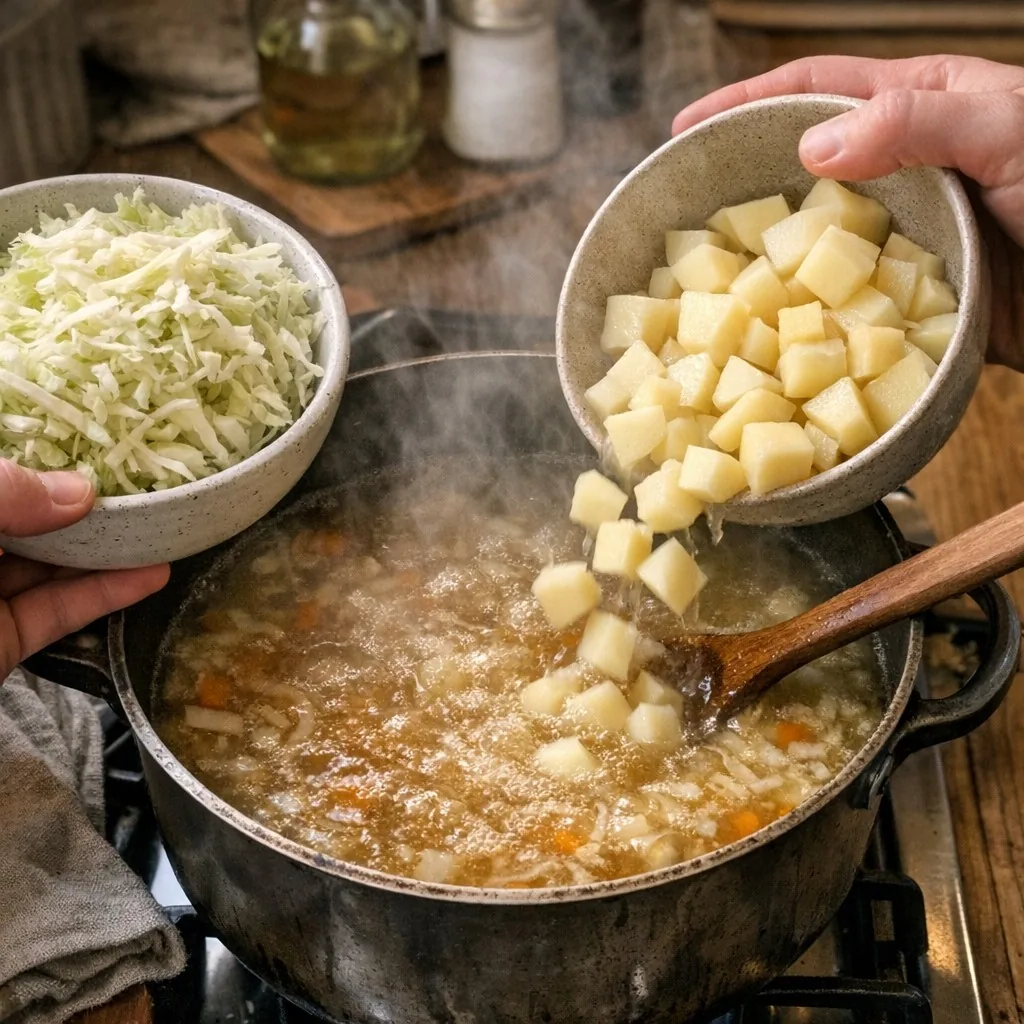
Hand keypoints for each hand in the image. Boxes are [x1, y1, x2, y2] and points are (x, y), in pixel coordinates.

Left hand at [0, 462, 168, 681]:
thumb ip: (8, 493)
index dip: (53, 460)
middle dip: (90, 508)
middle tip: (147, 490)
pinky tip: (152, 575)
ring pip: (54, 567)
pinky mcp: (3, 643)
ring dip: (110, 552)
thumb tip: (82, 491)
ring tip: (167, 531)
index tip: (105, 451)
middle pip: (38, 520)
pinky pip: (58, 612)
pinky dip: (106, 595)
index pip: (11, 477)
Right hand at [672, 54, 1023, 371]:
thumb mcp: (1008, 128)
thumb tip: (812, 148)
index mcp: (919, 109)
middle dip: (743, 188)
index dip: (745, 104)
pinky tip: (779, 332)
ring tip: (715, 285)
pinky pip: (848, 306)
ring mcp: (905, 237)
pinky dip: (812, 319)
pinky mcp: (912, 297)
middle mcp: (903, 172)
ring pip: (818, 245)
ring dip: (770, 264)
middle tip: (686, 216)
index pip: (816, 91)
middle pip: (803, 170)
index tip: (686, 131)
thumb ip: (916, 123)